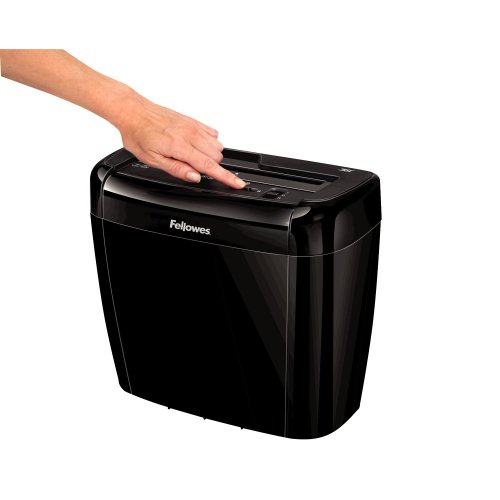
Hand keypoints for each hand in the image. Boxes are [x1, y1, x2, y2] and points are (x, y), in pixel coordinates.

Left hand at [115, 94, 245, 188]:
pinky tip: (195, 144)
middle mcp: (190, 134)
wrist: (133, 110)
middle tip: (190, 166)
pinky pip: (213, 134)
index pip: (209, 166)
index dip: (226, 177)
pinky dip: (209, 142)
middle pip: (217, 157)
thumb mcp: (152, 159)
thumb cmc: (139, 134)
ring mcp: (193, 126)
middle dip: (210, 166)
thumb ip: (176, 169)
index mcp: (180, 146)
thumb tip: (195, 177)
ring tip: (191, 155)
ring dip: (210, 155)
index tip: (239, 184)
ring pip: (218, 146)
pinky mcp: (193, 120)